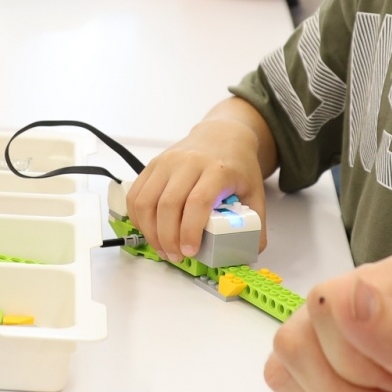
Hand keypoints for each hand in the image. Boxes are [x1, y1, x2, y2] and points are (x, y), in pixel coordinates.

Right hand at [126, 116, 267, 261]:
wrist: (222, 135)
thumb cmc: (236, 165)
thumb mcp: (254, 191)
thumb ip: (255, 222)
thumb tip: (250, 251)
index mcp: (217, 170)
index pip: (197, 201)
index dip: (190, 230)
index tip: (191, 251)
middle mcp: (188, 162)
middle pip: (168, 205)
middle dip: (168, 238)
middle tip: (176, 256)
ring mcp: (167, 162)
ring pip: (146, 201)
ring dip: (150, 231)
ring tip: (162, 248)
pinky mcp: (153, 165)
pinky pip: (136, 195)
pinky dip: (138, 218)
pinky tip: (150, 231)